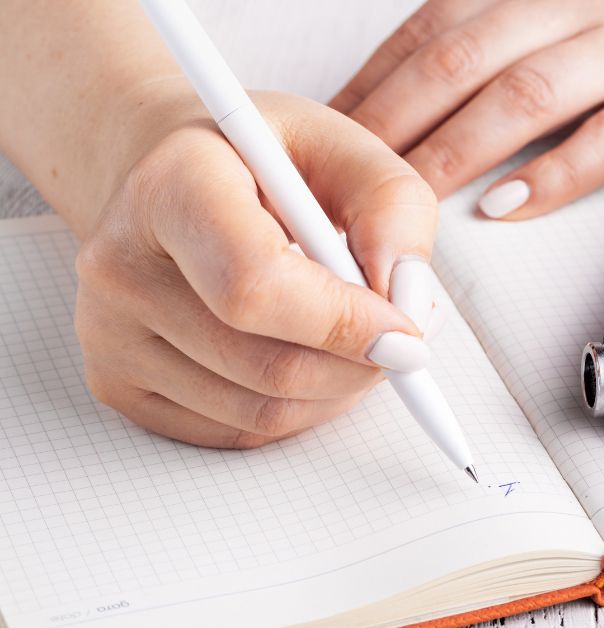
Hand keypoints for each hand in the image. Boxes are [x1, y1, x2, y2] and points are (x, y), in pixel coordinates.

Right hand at [74, 88, 438, 447]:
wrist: (170, 179)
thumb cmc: (261, 162)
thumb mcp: (343, 147)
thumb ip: (393, 211)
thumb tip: (407, 306)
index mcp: (170, 187)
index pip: (254, 286)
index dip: (344, 323)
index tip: (408, 333)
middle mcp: (120, 265)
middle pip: (265, 365)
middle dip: (359, 366)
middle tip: (402, 342)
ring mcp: (107, 334)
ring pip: (261, 412)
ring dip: (338, 391)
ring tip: (360, 341)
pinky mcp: (116, 383)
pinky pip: (237, 431)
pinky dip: (299, 409)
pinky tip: (311, 358)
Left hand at [331, 0, 603, 218]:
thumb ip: (520, 14)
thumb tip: (436, 66)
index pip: (438, 23)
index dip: (379, 76)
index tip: (334, 124)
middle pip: (464, 58)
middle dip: (395, 118)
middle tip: (344, 173)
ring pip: (525, 97)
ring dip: (456, 151)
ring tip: (406, 200)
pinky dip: (554, 176)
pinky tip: (507, 206)